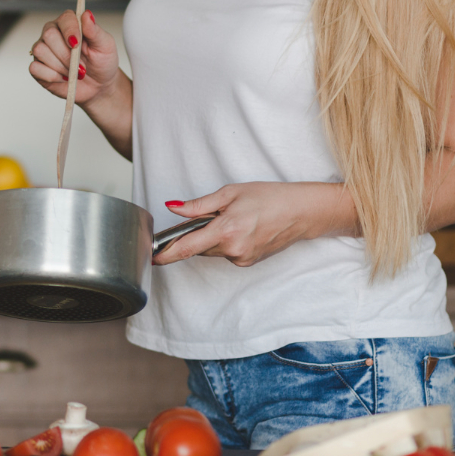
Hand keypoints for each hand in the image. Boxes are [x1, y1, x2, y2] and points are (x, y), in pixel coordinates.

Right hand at [28, 9, 120, 108]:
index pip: (64, 19)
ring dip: (60, 66)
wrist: (98, 86)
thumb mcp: (105, 46)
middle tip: (80, 65)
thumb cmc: (102, 63)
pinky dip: (51, 76)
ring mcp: (43, 50)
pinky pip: (34, 67)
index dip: (70, 31)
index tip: (77, 44)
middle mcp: (53, 33)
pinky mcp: (38, 67)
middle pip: (49, 35)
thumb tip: (87, 14)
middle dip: (66, 54)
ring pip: (40, 51)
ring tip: (73, 72)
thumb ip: (95, 30)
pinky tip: (63, 78)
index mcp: (70, 24)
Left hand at [151, 182, 350, 266]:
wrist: (301, 212)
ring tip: (235, 218)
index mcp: (226, 230)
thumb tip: (173, 208)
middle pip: (199, 247)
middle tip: (214, 214)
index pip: (187, 247)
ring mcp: (242, 259)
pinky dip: (227, 241)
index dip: (167, 254)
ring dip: (214, 237)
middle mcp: (233, 250)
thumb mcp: (230, 193)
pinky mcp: (249, 262)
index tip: (152, 257)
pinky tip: (243, 228)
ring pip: (213, 250)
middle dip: (198, 233)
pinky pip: (227, 253)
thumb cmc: (269, 197)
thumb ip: (198, 205)